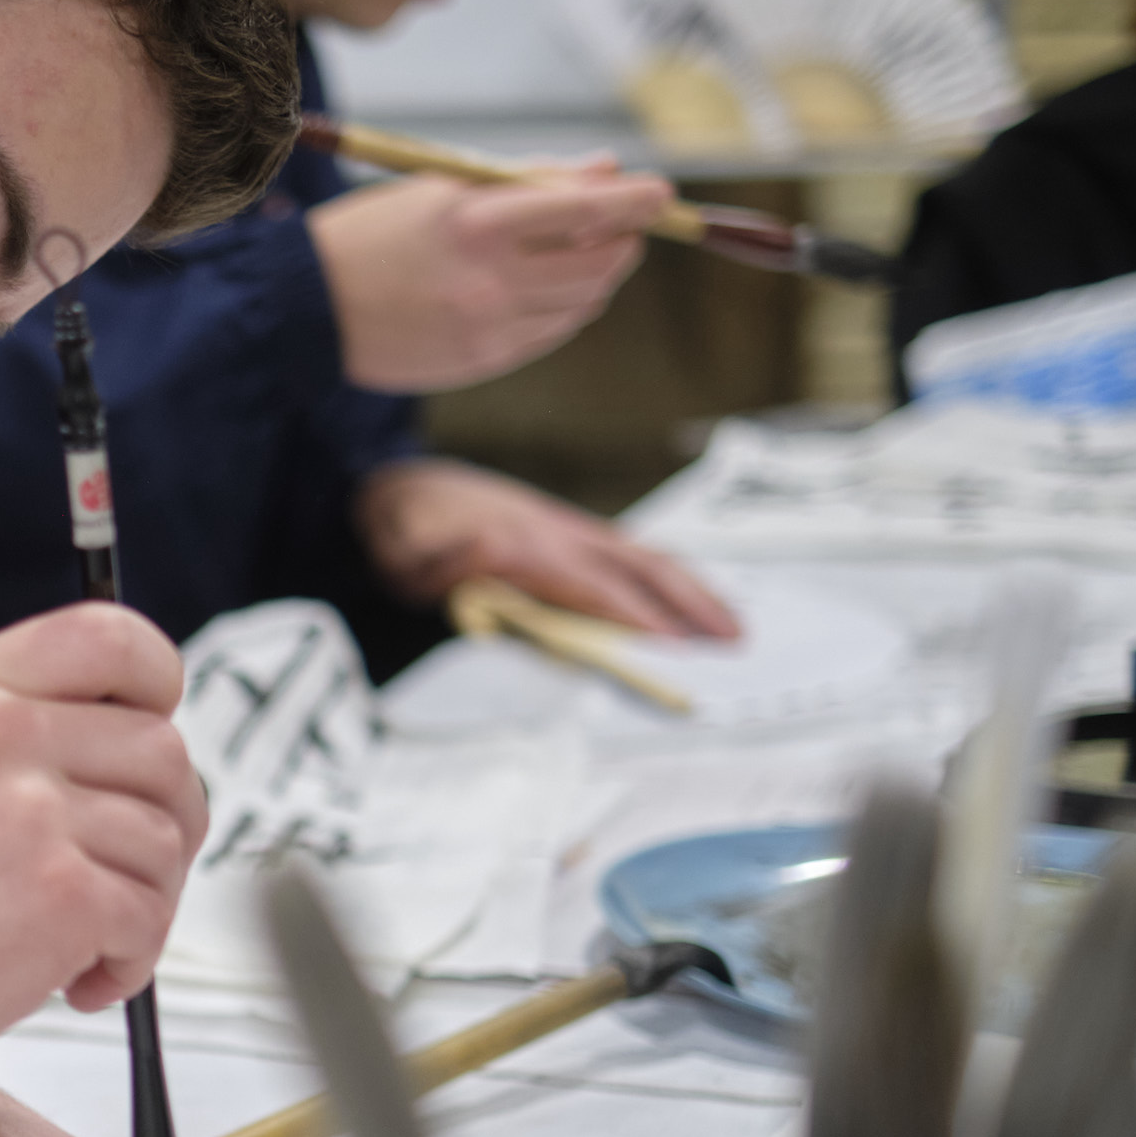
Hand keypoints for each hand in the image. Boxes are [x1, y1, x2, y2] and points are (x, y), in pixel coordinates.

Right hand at [0, 602, 208, 1095]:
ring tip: (84, 944)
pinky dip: (130, 962)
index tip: (158, 724)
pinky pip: (150, 917)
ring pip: (165, 841)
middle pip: (162, 749)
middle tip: (133, 872)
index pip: (108, 637)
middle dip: (169, 823)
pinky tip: (74, 982)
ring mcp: (32, 814)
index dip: (157, 683)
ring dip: (145, 905)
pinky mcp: (61, 896)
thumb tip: (108, 733)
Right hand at [310, 165, 670, 392]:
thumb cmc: (374, 235)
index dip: (637, 202)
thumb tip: (604, 172)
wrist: (309, 310)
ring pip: (582, 303)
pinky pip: (551, 334)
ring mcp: (488, 326)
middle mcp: (490, 278)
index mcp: (477, 222)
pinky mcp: (482, 360)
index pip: (587, 211)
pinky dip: (566, 309)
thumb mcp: (443, 187)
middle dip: (625, 241)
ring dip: (599, 277)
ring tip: (585, 256)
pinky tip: (547, 291)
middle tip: (627, 226)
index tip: (660, 193)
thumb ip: (529, 179)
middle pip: (598, 264)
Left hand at [357, 458, 738, 638]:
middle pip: (637, 570)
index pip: (592, 587)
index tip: (673, 647)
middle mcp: (558, 534)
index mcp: (523, 546)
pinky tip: (693, 602)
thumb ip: (441, 564)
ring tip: (733, 626)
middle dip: (686, 608)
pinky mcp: (572, 532)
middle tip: (732, 644)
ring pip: (645, 558)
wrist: (401, 489)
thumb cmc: (403, 536)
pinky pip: (631, 554)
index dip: (634, 617)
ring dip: (692, 591)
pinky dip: (669, 577)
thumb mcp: (404, 557)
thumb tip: (487, 551)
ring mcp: (570, 530)